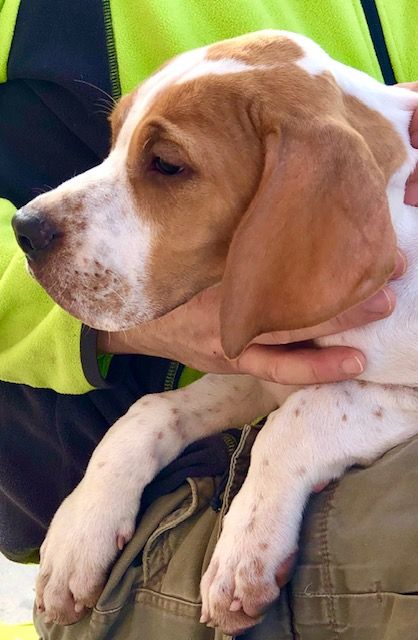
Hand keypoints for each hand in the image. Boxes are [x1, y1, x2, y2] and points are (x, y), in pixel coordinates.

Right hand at [99, 86, 416, 385]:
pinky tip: (352, 361)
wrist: (128, 319)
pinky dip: (315, 366)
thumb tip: (267, 178)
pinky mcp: (232, 358)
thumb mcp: (186, 238)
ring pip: (293, 328)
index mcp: (217, 260)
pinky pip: (277, 367)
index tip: (360, 214)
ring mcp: (230, 333)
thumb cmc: (161, 271)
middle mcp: (226, 296)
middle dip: (344, 273)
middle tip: (390, 260)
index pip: (272, 244)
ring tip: (384, 303)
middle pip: (293, 283)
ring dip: (341, 317)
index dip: (319, 235)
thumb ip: (222, 218)